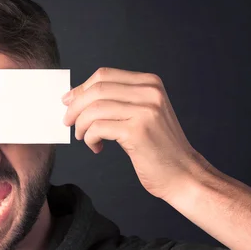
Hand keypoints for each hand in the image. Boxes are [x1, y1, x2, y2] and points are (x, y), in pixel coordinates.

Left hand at [62, 67, 208, 199]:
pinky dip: (89, 138)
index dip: (81, 88)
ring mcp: (145, 111)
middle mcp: (149, 93)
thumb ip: (118, 101)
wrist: (183, 174)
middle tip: (68, 122)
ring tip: (84, 137)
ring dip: (81, 125)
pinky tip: (96, 147)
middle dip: (75, 106)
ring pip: (94, 109)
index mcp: (150, 83)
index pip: (104, 75)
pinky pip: (98, 127)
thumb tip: (77, 96)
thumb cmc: (157, 148)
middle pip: (96, 89)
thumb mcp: (142, 114)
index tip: (68, 102)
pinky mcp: (137, 131)